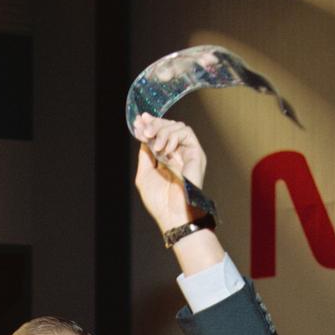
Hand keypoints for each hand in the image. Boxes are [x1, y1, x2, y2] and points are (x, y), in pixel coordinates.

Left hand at [133, 114, 206, 230]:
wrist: (173, 214)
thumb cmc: (159, 201)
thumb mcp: (145, 175)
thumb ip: (145, 155)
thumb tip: (144, 137)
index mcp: (166, 159)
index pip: (159, 135)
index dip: (150, 125)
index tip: (139, 120)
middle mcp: (178, 154)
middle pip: (168, 127)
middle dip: (154, 124)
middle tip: (144, 128)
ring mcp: (187, 153)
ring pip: (177, 127)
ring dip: (162, 131)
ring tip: (155, 145)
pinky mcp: (196, 153)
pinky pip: (186, 133)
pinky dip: (173, 137)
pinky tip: (166, 150)